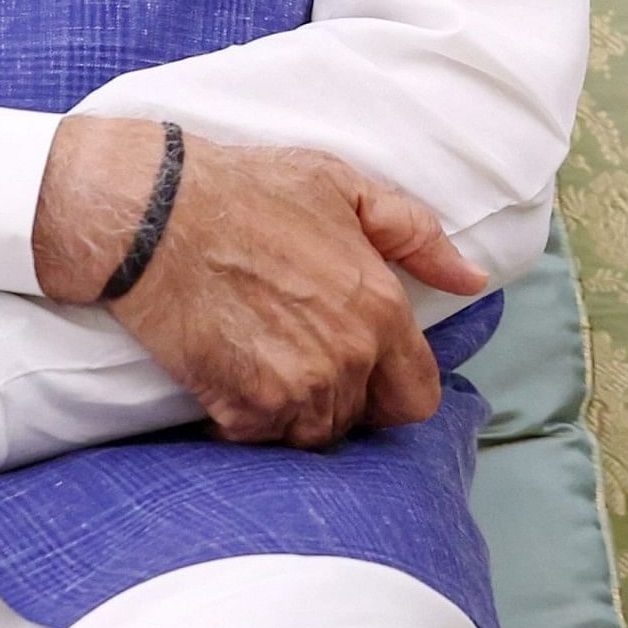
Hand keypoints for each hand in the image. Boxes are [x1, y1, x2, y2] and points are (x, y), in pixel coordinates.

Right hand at [33, 118, 489, 448]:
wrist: (156, 216)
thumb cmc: (250, 191)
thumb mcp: (346, 189)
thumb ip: (417, 237)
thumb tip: (472, 278)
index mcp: (381, 309)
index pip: (418, 397)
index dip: (393, 389)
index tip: (365, 374)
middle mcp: (348, 357)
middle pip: (362, 420)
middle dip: (343, 399)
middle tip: (302, 358)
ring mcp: (296, 388)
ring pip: (312, 433)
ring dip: (293, 412)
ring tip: (264, 363)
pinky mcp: (242, 406)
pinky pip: (259, 438)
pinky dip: (245, 419)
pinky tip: (230, 377)